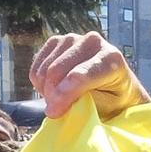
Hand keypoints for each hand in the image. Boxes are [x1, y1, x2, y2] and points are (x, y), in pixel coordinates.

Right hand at [28, 32, 148, 120]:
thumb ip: (84, 103)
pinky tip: (53, 89)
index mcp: (111, 58)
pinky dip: (40, 82)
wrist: (113, 83)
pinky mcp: (57, 41)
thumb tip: (57, 103)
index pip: (79, 76)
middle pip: (57, 70)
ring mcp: (73, 38)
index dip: (62, 95)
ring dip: (46, 90)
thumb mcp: (106, 106)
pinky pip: (37, 66)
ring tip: (59, 100)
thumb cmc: (113, 98)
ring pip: (45, 69)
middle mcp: (93, 42)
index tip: (53, 112)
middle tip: (56, 111)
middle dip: (52, 95)